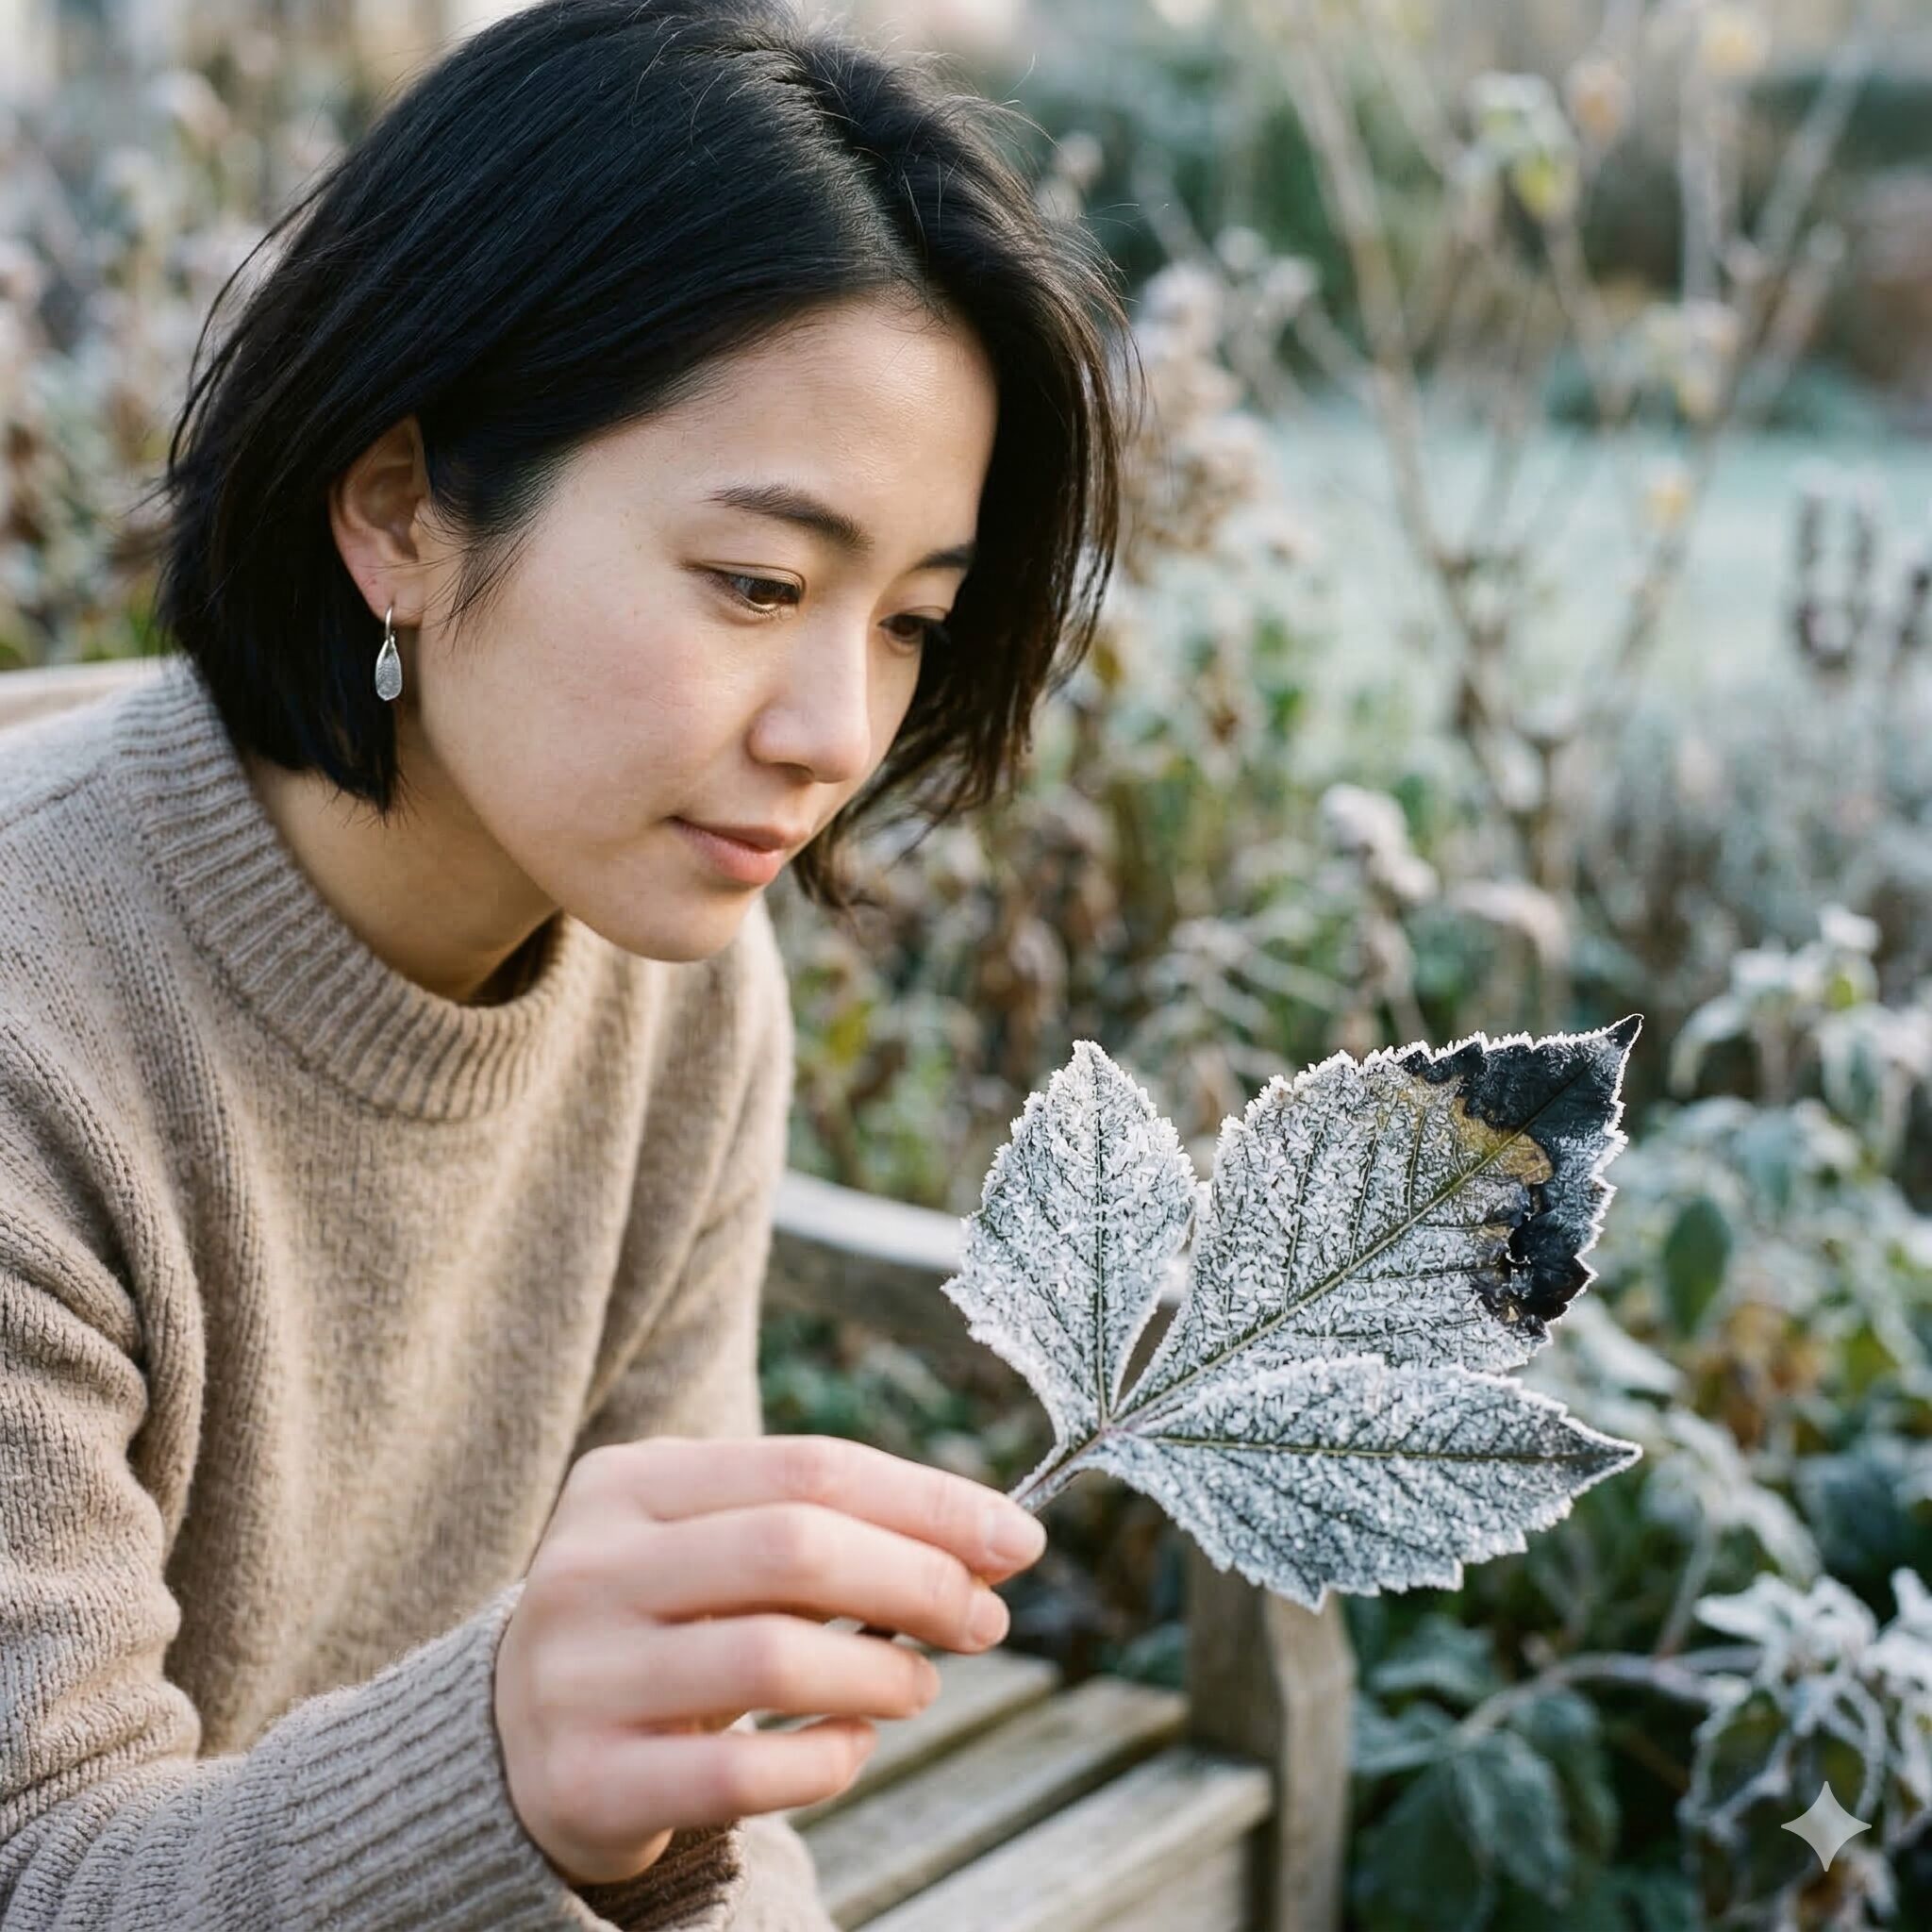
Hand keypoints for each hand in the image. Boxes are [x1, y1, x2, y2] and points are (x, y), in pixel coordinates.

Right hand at [492, 1433, 1047, 1887]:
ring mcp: (576, 1677)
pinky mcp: (584, 1782)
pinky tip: (851, 1746)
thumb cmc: (661, 1619)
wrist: (512, 1738)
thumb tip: (993, 1541)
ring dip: (881, 1678)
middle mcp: (588, 1568)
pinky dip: (826, 1761)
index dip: (928, 1500)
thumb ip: (828, 1527)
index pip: (808, 1467)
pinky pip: (740, 1775)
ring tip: (917, 1687)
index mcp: (628, 1482)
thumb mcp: (714, 1544)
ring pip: (772, 1660)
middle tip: (986, 1618)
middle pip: (795, 1549)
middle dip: (918, 1581)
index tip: (1015, 1538)